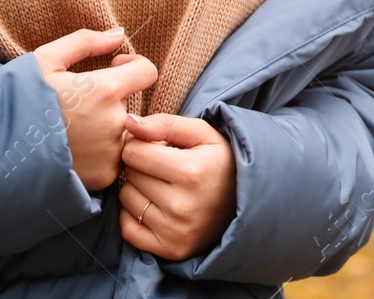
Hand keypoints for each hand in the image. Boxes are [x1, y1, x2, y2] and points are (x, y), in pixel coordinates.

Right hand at [31, 27, 157, 191]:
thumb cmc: (18, 102)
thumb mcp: (44, 61)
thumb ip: (86, 42)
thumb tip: (119, 34)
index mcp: (104, 91)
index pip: (147, 72)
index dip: (132, 67)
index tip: (113, 69)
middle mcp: (115, 124)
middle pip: (132, 102)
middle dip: (113, 99)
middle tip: (79, 104)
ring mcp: (112, 153)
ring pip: (124, 130)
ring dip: (107, 126)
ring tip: (73, 129)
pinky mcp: (105, 176)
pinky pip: (114, 155)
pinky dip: (100, 151)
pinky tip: (73, 149)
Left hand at [118, 112, 237, 260]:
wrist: (247, 201)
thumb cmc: (220, 162)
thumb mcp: (202, 134)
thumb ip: (165, 124)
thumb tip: (129, 123)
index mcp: (191, 172)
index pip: (134, 152)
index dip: (140, 144)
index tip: (155, 145)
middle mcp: (182, 206)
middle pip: (130, 175)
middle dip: (140, 165)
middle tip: (162, 166)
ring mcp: (176, 232)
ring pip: (126, 200)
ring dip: (137, 188)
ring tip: (162, 185)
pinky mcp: (171, 250)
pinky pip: (128, 229)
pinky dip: (134, 215)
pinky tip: (155, 206)